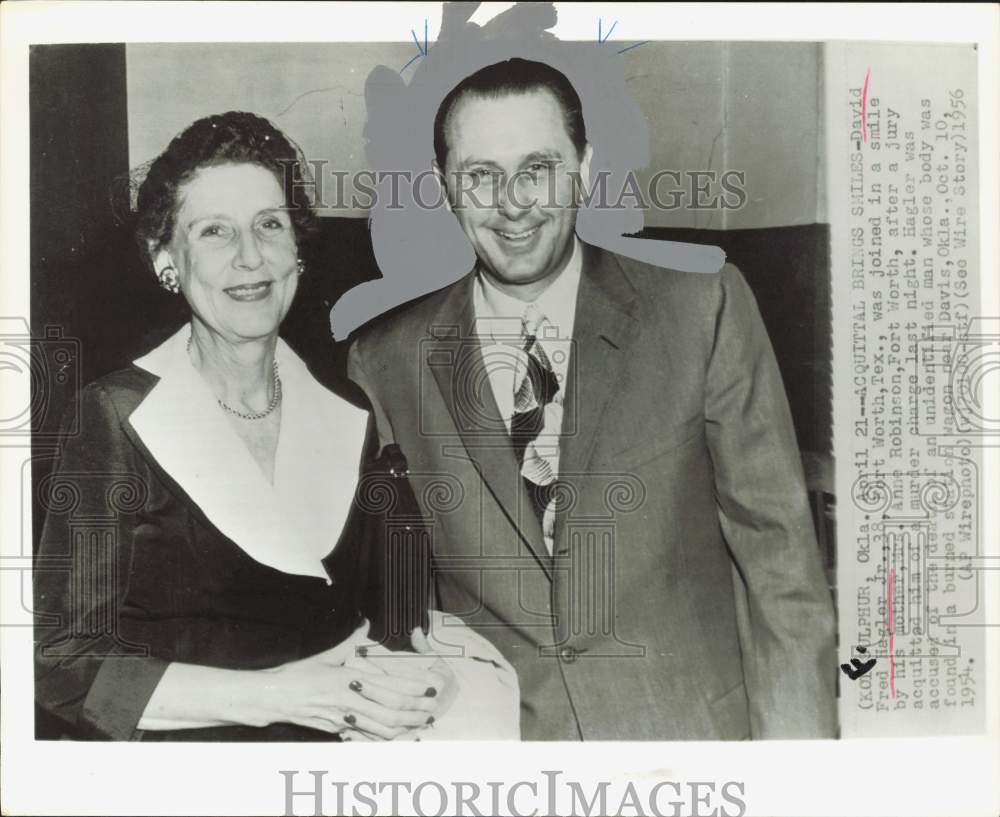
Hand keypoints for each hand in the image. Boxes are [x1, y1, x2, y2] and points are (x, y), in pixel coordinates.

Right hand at [256, 624, 441, 739]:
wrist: (273, 697)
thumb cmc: (297, 674)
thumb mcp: (326, 655)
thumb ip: (349, 642)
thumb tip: (364, 624)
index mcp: (350, 680)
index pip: (389, 686)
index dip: (413, 688)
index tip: (429, 686)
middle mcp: (350, 701)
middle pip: (391, 710)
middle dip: (416, 710)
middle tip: (433, 708)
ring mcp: (343, 719)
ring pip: (382, 727)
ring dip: (405, 726)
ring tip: (422, 723)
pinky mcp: (337, 730)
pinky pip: (366, 737)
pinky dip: (384, 738)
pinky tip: (397, 737)